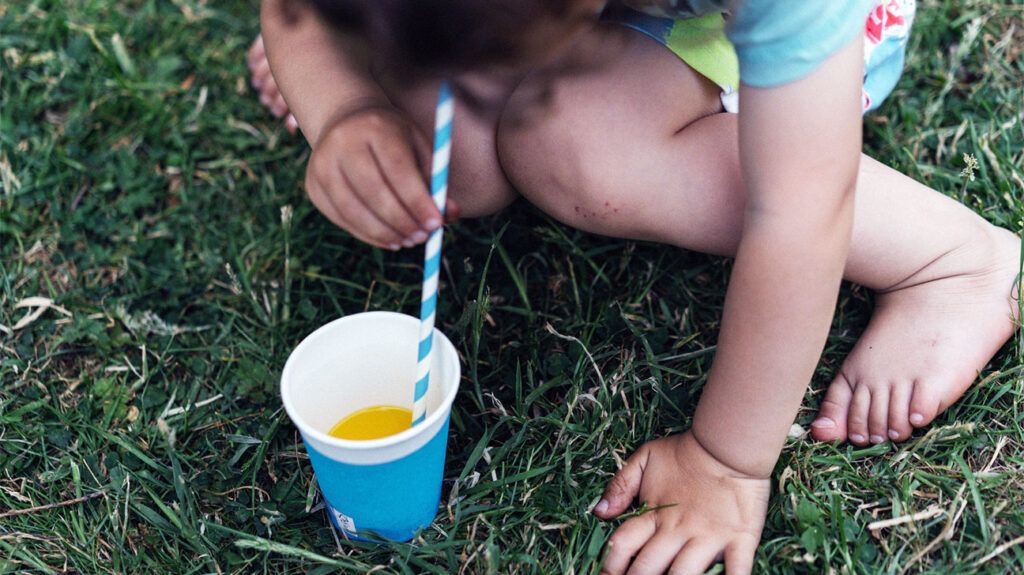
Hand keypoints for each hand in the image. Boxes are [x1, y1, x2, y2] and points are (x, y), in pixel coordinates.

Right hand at [304, 103, 459, 249]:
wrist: (346, 121)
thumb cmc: (393, 139)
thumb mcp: (418, 148)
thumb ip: (436, 180)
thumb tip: (451, 216)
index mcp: (375, 127)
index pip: (397, 169)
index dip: (417, 200)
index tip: (436, 224)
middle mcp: (342, 144)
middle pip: (373, 191)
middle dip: (402, 221)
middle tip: (424, 237)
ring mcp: (321, 166)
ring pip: (354, 211)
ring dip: (386, 233)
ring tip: (409, 240)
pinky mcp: (313, 187)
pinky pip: (342, 220)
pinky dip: (369, 235)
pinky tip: (390, 238)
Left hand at [594, 432, 769, 574]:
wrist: (729, 443)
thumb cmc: (686, 452)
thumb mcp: (646, 458)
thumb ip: (621, 485)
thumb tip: (599, 512)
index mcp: (654, 513)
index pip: (623, 545)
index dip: (610, 565)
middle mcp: (677, 530)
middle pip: (648, 566)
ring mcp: (708, 537)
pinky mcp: (739, 539)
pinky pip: (737, 571)